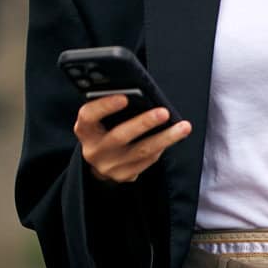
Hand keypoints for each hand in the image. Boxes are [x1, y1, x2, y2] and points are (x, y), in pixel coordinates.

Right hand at [76, 92, 191, 185]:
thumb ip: (110, 107)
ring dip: (165, 138)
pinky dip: (162, 147)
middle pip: (120, 136)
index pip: (89, 116)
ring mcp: (109, 166)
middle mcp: (94, 150)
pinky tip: (173, 137)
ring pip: (141, 151)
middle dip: (144, 123)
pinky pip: (148, 161)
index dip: (105, 106)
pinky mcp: (124, 176)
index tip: (124, 97)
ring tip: (183, 127)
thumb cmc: (103, 130)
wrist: (99, 162)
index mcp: (84, 130)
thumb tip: (138, 92)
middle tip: (164, 112)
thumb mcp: (99, 119)